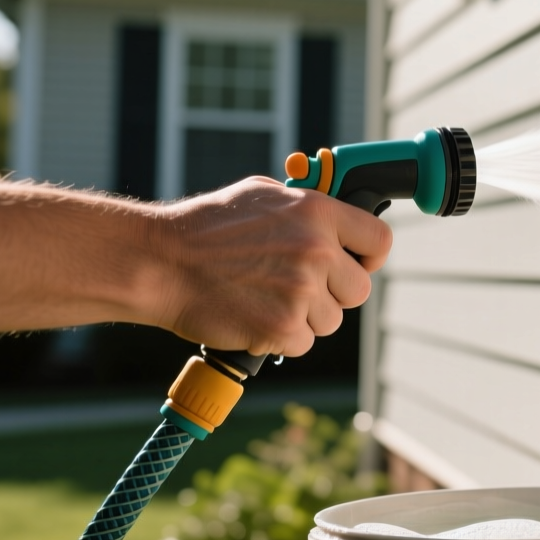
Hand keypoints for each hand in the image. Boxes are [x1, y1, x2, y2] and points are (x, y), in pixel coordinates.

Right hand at [150, 177, 392, 356]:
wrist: (160, 262)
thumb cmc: (205, 227)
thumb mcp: (262, 195)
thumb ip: (305, 208)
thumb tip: (334, 219)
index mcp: (317, 212)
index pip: (379, 240)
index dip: (370, 257)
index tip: (356, 265)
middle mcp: (316, 250)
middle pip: (359, 290)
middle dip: (333, 295)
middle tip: (298, 290)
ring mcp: (300, 291)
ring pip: (330, 321)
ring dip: (303, 318)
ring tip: (264, 299)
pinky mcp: (281, 327)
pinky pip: (301, 344)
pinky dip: (280, 339)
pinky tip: (252, 317)